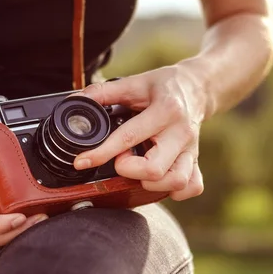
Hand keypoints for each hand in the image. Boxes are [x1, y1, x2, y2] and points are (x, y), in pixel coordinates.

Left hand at [73, 65, 205, 200]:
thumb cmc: (164, 86)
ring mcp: (191, 150)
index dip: (102, 153)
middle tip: (122, 159)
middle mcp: (181, 133)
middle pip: (154, 169)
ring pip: (176, 182)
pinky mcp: (196, 161)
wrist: (197, 87)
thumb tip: (76, 101)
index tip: (82, 161)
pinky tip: (160, 180)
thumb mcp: (134, 83)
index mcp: (164, 110)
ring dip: (151, 183)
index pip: (129, 137)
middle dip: (129, 170)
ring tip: (140, 169)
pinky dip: (174, 190)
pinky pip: (192, 187)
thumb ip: (104, 92)